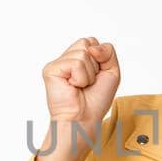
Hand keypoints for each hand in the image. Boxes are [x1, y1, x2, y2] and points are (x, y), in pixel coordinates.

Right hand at [36, 37, 119, 160]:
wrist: (84, 119)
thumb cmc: (96, 100)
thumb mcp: (111, 72)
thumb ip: (108, 52)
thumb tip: (92, 47)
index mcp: (77, 57)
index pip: (92, 41)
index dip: (100, 59)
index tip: (95, 77)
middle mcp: (66, 58)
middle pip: (87, 42)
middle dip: (95, 65)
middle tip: (87, 82)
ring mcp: (57, 63)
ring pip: (83, 53)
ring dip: (88, 74)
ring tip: (79, 86)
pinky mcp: (50, 69)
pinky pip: (75, 64)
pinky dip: (81, 78)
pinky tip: (72, 87)